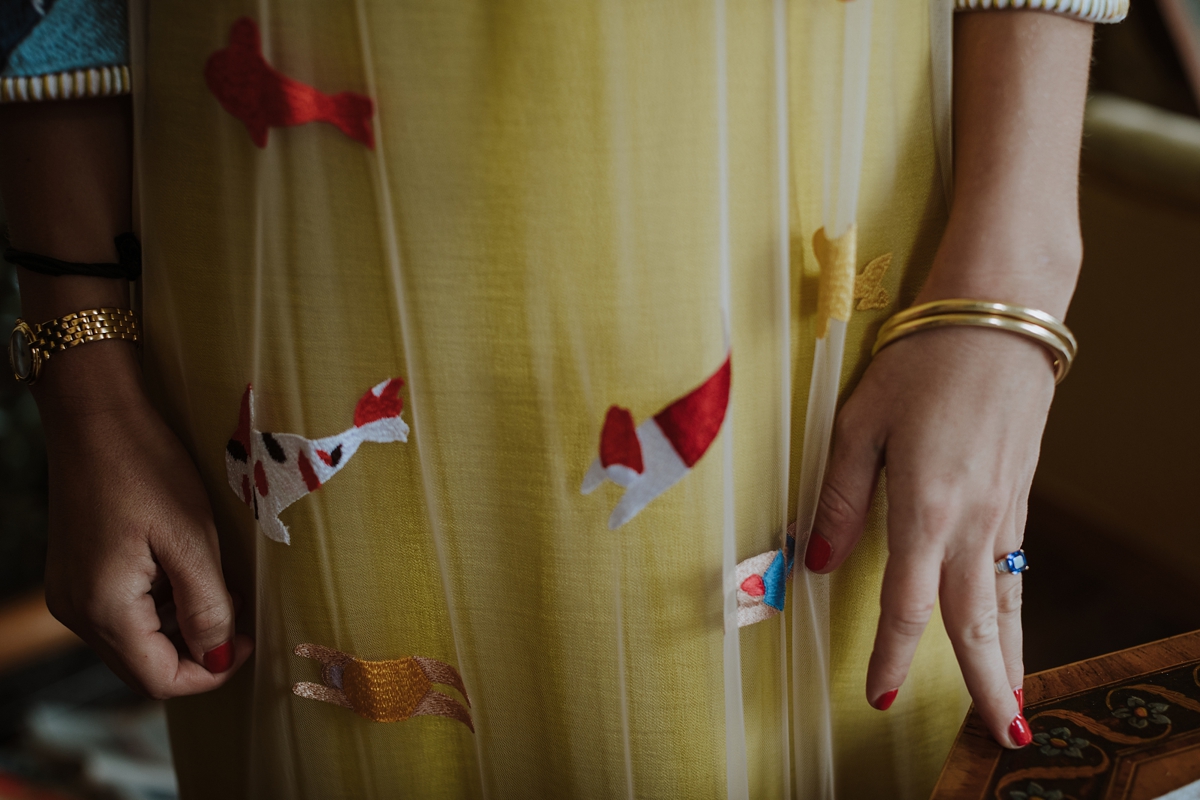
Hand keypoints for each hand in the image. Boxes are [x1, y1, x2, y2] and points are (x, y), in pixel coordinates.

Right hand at [39, 343, 252, 698]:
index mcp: (103, 609)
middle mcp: (78, 612)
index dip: (211, 671)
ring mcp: (73, 594)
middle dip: (197, 651)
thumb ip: (207, 605)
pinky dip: (160, 605)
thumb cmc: (144, 467)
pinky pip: (124, 613)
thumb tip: (218, 657)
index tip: (249, 640)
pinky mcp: (78, 575)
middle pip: (145, 667)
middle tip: (239, 615)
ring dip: (181, 626)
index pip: (159, 680)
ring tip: (215, 583)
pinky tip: (184, 569)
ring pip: (136, 642)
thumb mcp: (191, 537)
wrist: (96, 416)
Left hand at [804, 321, 1054, 747]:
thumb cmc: (923, 359)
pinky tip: (1015, 629)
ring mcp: (1004, 508)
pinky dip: (1019, 612)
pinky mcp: (1019, 493)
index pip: (907, 604)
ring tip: (1016, 706)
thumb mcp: (861, 422)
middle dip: (987, 684)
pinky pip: (1018, 569)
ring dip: (1013, 658)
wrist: (998, 315)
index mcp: (927, 506)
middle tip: (1000, 737)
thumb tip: (815, 559)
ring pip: (1009, 602)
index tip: (879, 695)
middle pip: (977, 621)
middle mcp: (974, 519)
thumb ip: (838, 496)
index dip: (892, 656)